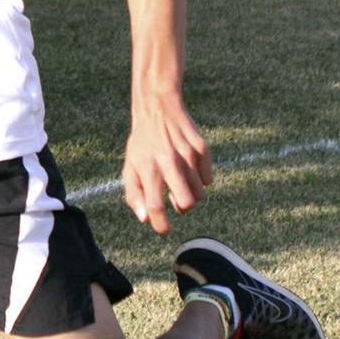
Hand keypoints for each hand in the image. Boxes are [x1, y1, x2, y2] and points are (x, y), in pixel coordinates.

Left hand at [121, 91, 211, 234]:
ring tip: (180, 181)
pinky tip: (189, 168)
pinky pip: (209, 179)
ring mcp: (188, 155)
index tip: (164, 229)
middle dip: (182, 208)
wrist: (157, 109)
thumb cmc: (142, 144)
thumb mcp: (130, 167)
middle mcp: (169, 163)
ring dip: (191, 193)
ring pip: (200, 193)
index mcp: (148, 169)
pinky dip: (201, 180)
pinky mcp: (203, 149)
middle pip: (187, 203)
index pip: (156, 207)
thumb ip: (134, 195)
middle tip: (175, 202)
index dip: (161, 225)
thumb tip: (145, 220)